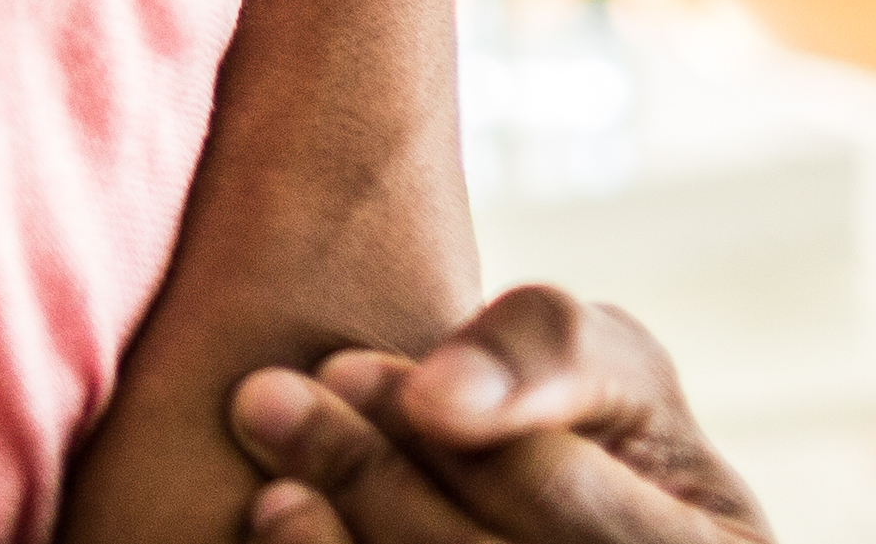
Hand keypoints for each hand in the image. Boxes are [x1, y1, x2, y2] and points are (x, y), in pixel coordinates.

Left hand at [232, 289, 769, 543]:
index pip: (565, 505)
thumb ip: (547, 350)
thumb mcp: (609, 373)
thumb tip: (439, 397)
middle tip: (266, 397)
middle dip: (369, 480)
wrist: (542, 520)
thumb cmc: (590, 437)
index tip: (344, 360)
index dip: (454, 436)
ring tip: (271, 480)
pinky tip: (284, 531)